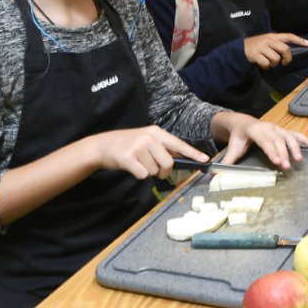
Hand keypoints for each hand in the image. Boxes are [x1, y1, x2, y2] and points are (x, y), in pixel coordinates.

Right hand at [88, 126, 206, 180]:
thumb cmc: (127, 144)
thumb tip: (180, 159)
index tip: (205, 160)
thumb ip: (162, 147)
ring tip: (138, 162)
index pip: (178, 144)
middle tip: (154, 169)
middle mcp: (149, 137)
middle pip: (168, 163)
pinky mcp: (128, 158)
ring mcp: (138, 147)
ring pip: (154, 171)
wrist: (101, 146)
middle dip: (163, 171)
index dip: (193, 153)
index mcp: (156, 132)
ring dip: (148, 172)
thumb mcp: (146, 139)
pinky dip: (138, 175)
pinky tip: (131, 167)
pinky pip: (143, 175)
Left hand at [212, 112, 307, 170]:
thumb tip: (215, 174)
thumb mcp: (232, 148)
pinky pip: (295, 135)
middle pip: (278, 140)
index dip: (272, 151)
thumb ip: (227, 161)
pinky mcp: (283, 131)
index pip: (265, 141)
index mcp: (255, 130)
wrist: (242, 122)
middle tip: (287, 167)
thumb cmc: (238, 137)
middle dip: (283, 153)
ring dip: (295, 148)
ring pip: (288, 137)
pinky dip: (304, 140)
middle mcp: (268, 127)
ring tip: (299, 160)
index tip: (277, 161)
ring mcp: (277, 128)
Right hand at [244, 33, 307, 67]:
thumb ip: (277, 44)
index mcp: (272, 36)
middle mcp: (268, 40)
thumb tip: (289, 51)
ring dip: (274, 64)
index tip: (307, 43)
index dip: (298, 39)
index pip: (288, 35)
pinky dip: (266, 67)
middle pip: (285, 49)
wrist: (240, 49)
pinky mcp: (255, 54)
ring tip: (269, 63)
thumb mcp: (267, 41)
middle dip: (287, 58)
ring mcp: (261, 47)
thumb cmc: (257, 46)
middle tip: (284, 62)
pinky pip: (266, 64)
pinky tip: (263, 65)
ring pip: (276, 58)